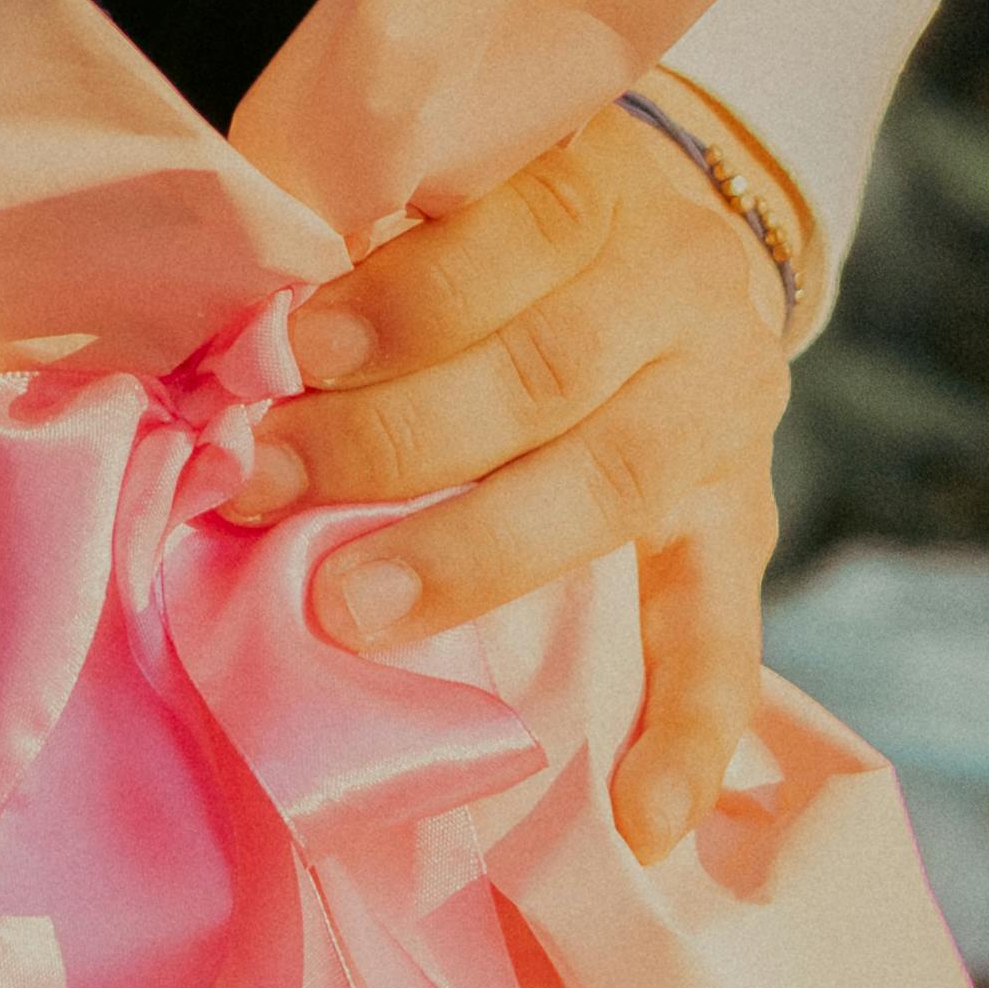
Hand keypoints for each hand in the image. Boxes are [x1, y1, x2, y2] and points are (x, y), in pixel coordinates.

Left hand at [215, 97, 794, 859]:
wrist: (667, 240)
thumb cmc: (500, 212)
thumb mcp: (455, 172)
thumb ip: (371, 217)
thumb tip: (244, 316)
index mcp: (604, 184)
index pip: (518, 229)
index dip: (403, 293)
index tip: (292, 345)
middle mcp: (683, 296)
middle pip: (545, 371)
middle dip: (393, 438)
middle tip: (268, 484)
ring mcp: (723, 417)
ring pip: (606, 486)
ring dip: (469, 558)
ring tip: (349, 610)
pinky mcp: (744, 524)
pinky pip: (729, 633)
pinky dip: (689, 730)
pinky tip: (641, 815)